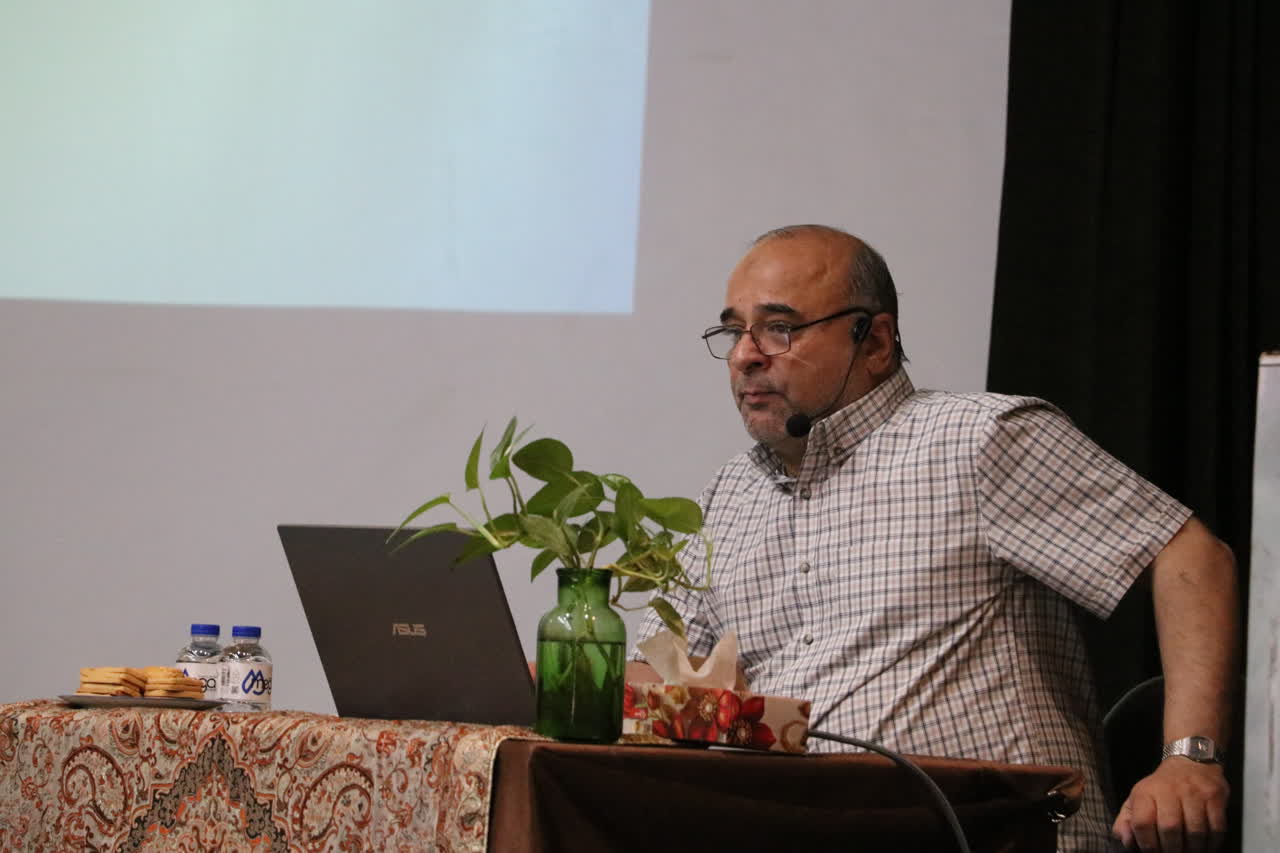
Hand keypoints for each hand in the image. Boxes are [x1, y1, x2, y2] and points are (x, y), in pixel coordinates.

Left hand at [1112, 759, 1228, 851]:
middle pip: (1170, 828)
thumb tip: (1127, 842)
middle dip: (1172, 849)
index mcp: (1146, 792)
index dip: (1147, 843)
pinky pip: (1216, 828)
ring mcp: (1194, 793)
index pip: (1142, 822)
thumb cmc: (1160, 788)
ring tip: (1189, 852)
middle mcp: (1169, 790)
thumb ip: (1127, 821)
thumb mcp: (1137, 799)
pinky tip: (1206, 846)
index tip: (1152, 852)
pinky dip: (1212, 843)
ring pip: (1195, 831)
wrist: (1189, 762)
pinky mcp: (1214, 797)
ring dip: (1193, 849)